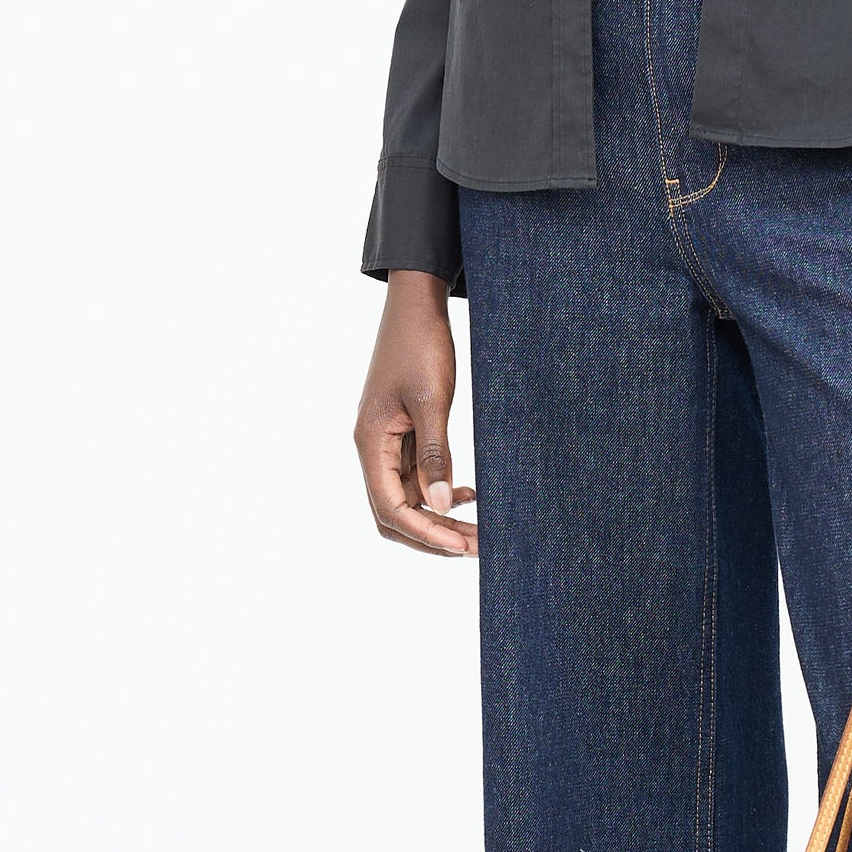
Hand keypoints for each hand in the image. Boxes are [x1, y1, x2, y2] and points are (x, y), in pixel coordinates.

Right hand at [355, 271, 476, 556]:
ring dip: (440, 517)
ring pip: (408, 498)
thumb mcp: (432, 400)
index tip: (463, 546)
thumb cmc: (420, 345)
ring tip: (480, 529)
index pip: (391, 507)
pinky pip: (416, 476)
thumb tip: (440, 504)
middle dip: (433, 536)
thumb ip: (435, 454)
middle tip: (477, 547)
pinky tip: (468, 493)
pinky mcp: (403, 433)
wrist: (416, 304)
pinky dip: (440, 491)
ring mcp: (387, 442)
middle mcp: (373, 448)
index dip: (426, 533)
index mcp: (370, 442)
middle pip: (395, 513)